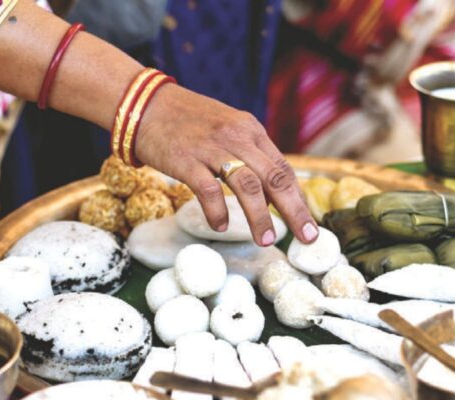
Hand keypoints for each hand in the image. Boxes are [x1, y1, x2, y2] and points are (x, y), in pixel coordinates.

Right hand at [134, 84, 317, 245]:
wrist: (146, 104)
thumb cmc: (187, 122)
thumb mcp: (227, 129)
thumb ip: (248, 153)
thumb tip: (269, 191)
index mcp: (251, 131)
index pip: (283, 168)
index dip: (299, 198)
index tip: (309, 223)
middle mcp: (237, 138)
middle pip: (274, 178)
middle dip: (293, 210)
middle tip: (306, 237)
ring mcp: (212, 149)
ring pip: (247, 185)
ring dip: (259, 216)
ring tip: (266, 240)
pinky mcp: (186, 160)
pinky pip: (208, 189)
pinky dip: (217, 210)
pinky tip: (220, 225)